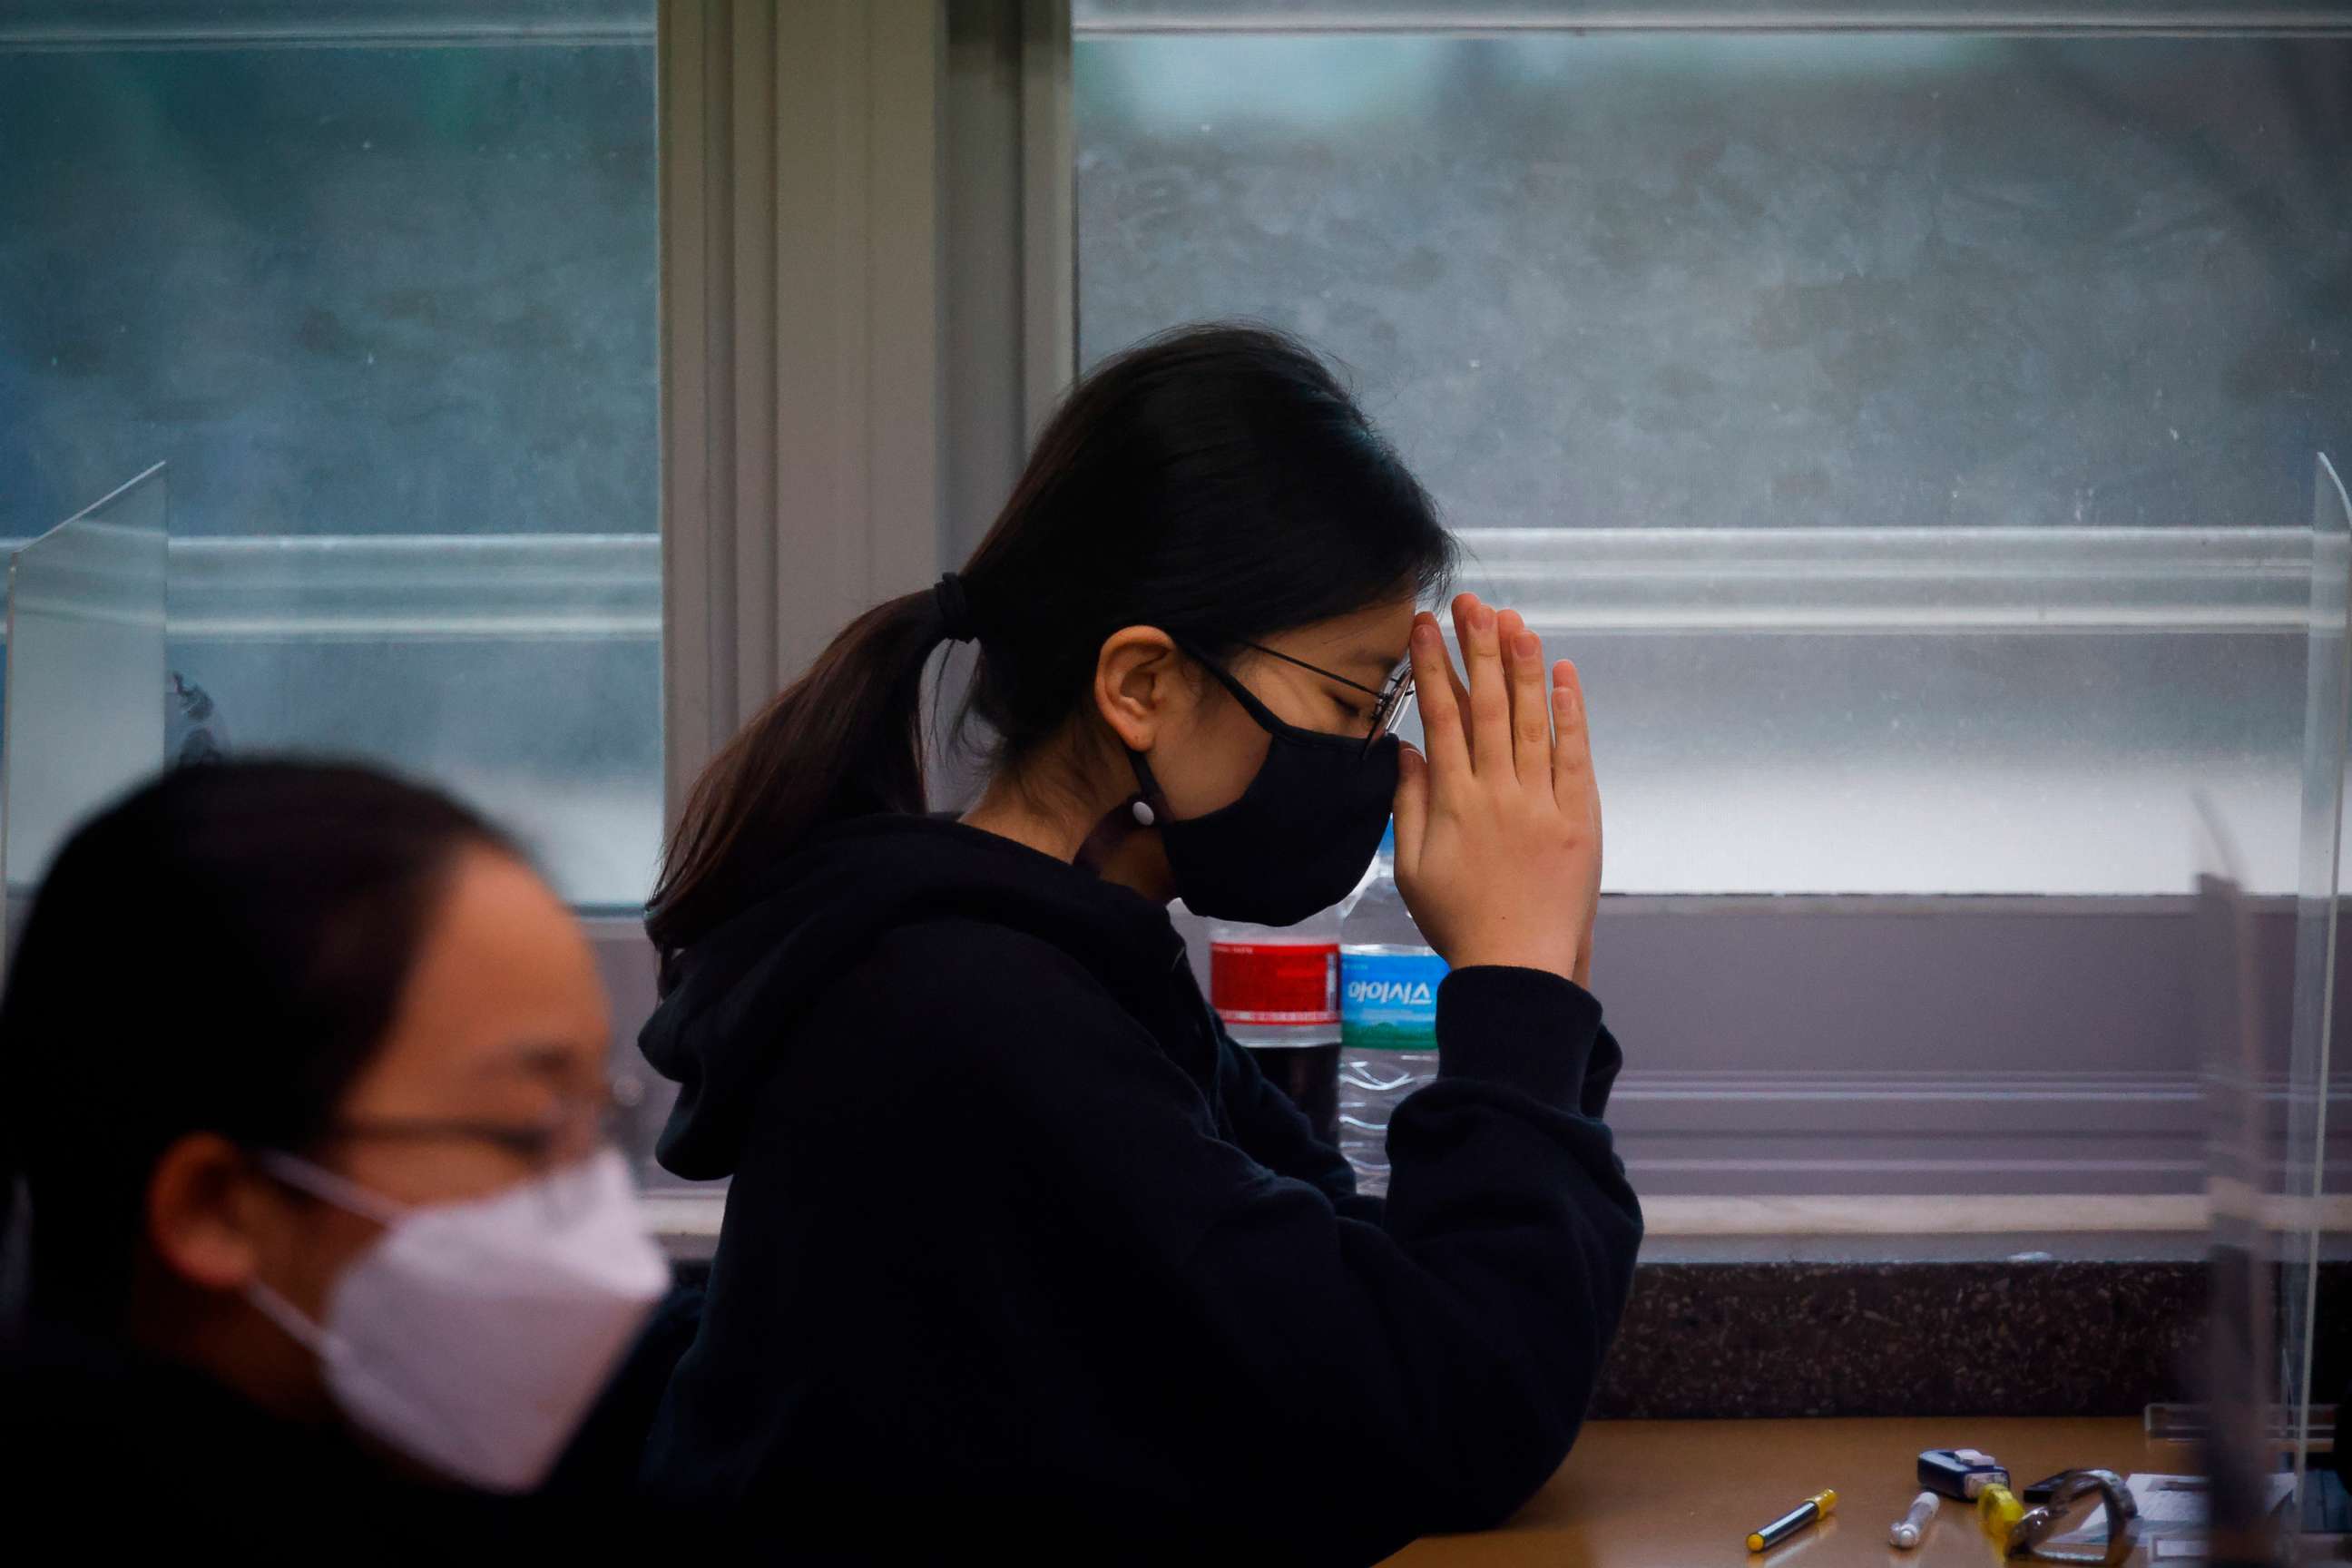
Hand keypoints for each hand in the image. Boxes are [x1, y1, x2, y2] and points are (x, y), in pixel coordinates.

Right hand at [1391, 593, 1601, 988]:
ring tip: (1516, 620)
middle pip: (1488, 705)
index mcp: (1452, 801)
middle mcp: (1496, 792)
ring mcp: (1541, 803)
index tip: (1424, 626)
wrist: (1516, 967)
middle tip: (1472, 602)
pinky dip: (1570, 714)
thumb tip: (1406, 751)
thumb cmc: (1459, 923)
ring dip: (1523, 666)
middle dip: (1478, 648)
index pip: (1441, 716)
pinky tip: (1563, 675)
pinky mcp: (1578, 818)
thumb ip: (1409, 805)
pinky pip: (1574, 756)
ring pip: (1531, 720)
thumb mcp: (1412, 867)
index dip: (1433, 666)